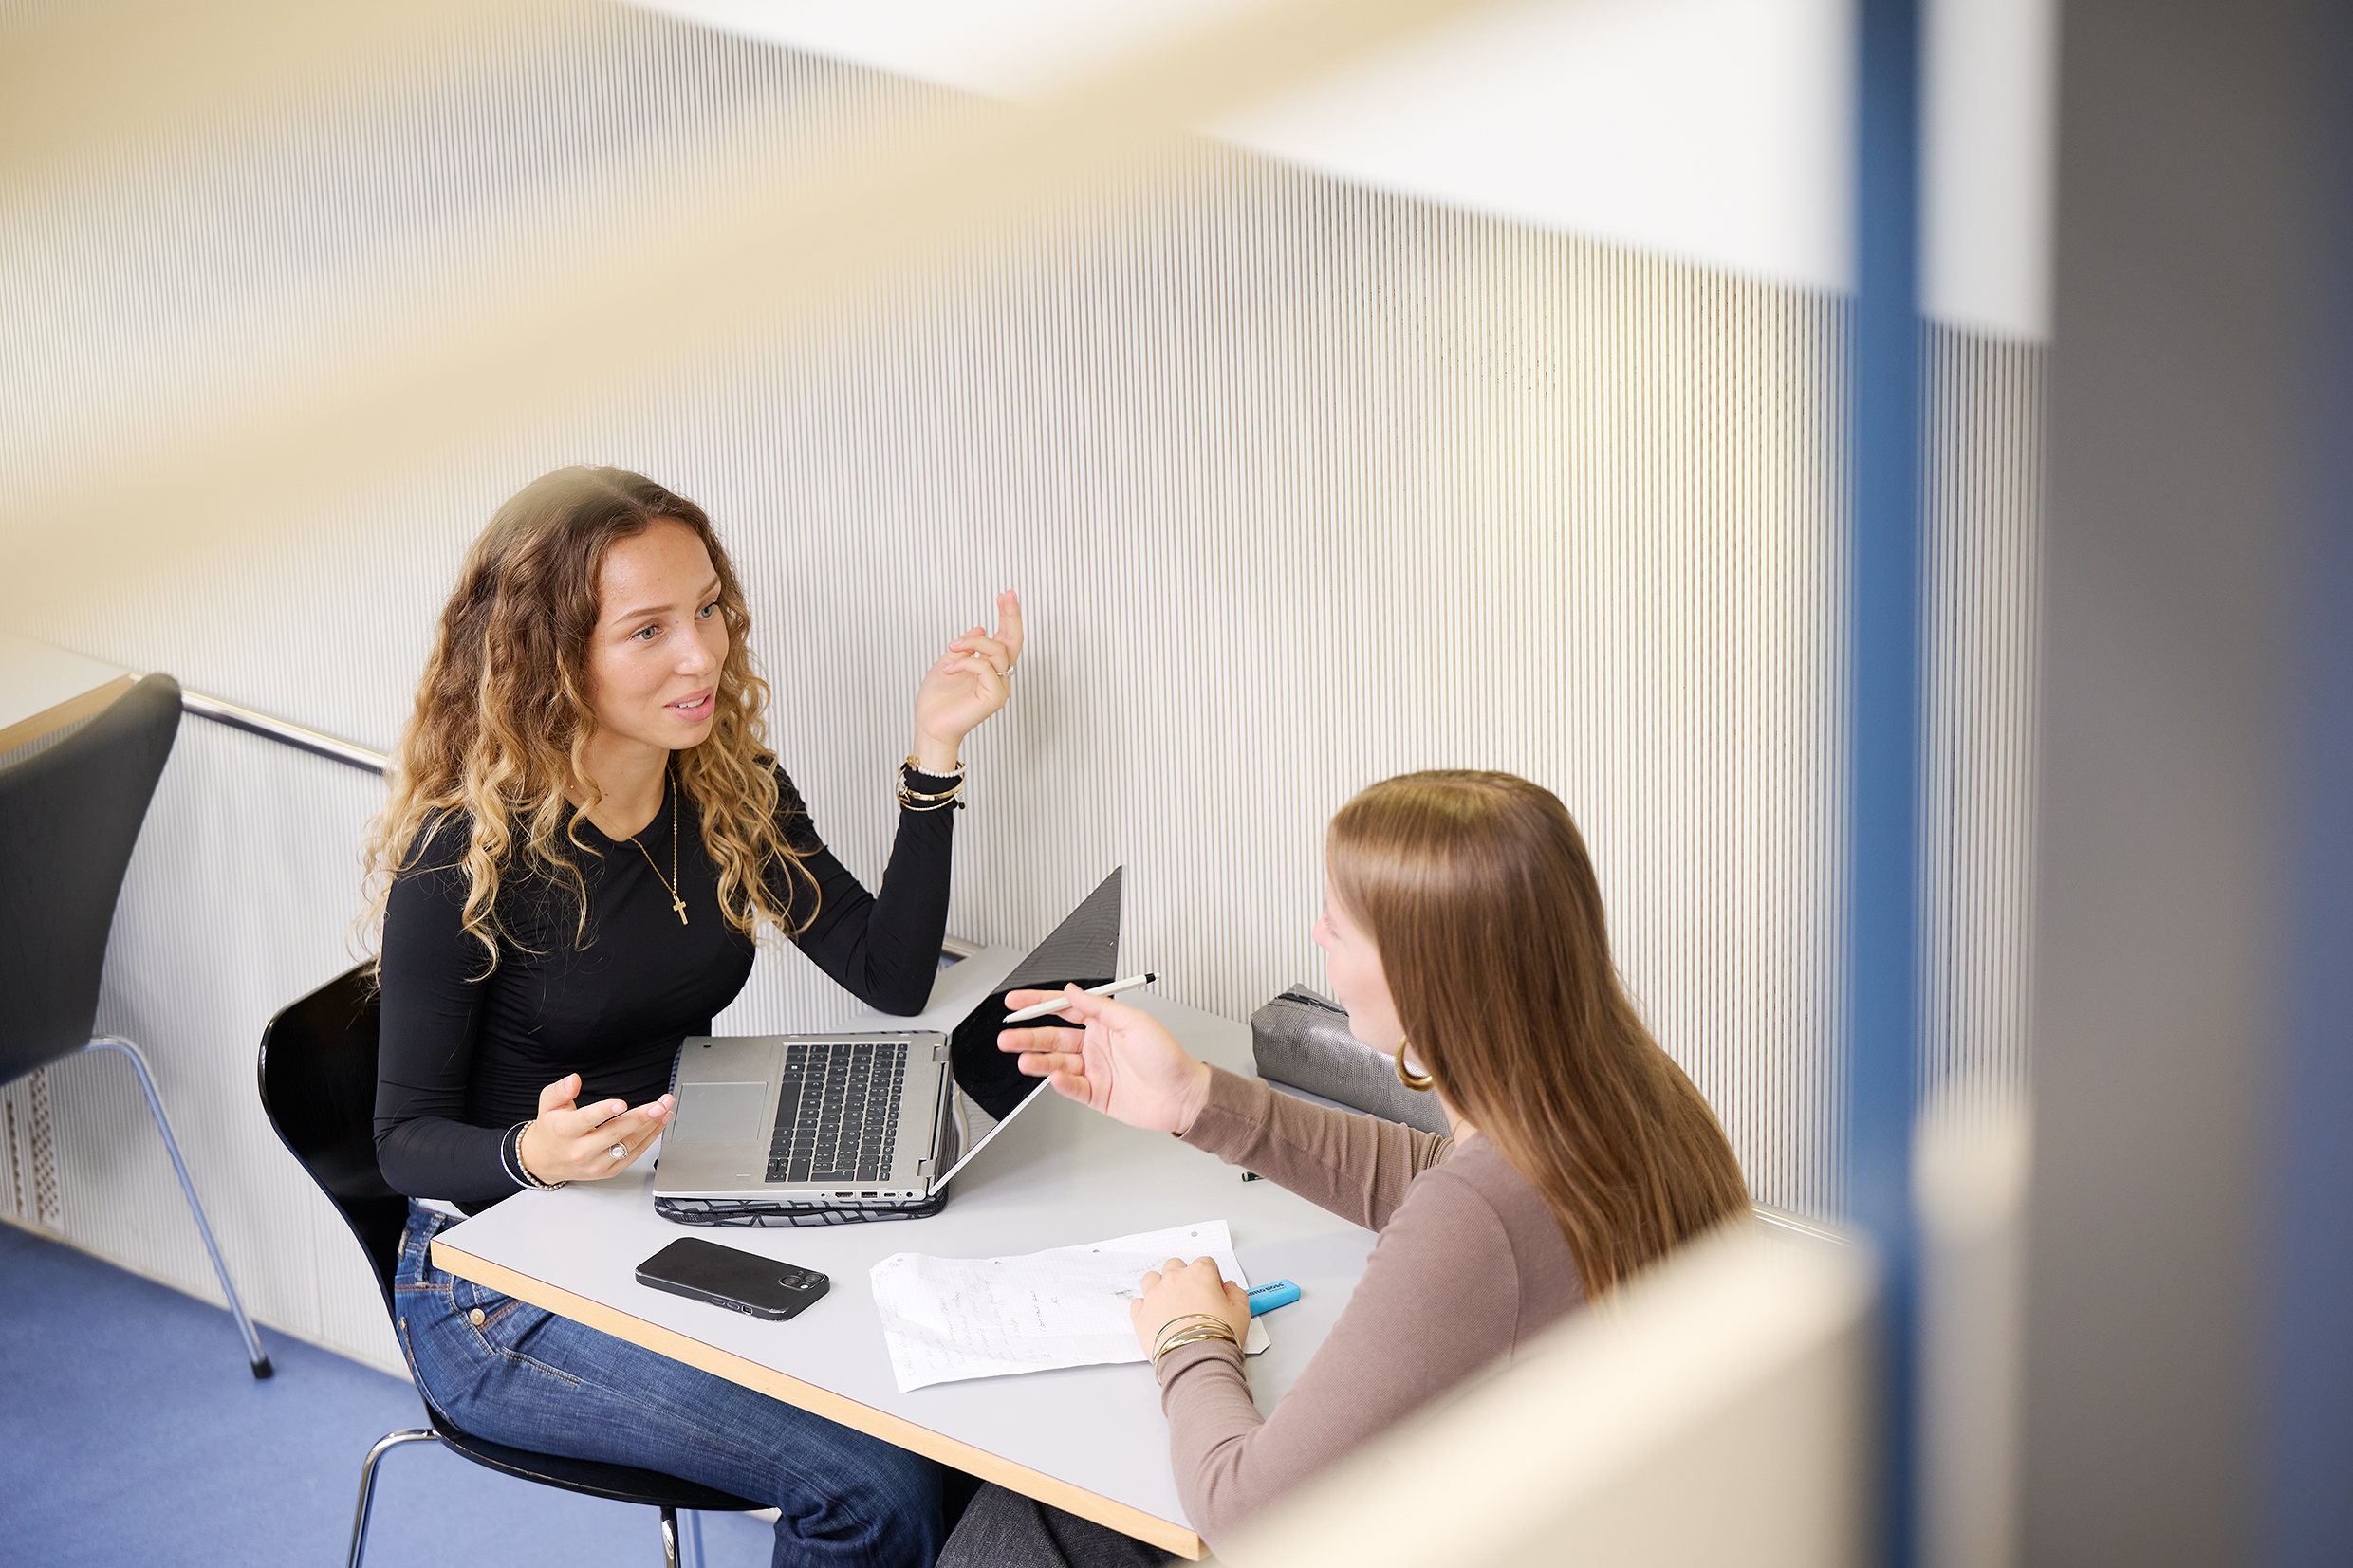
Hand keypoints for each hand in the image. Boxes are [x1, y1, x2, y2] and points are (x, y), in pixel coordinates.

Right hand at [516, 1073, 672, 1184]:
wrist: (545, 1160)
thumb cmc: (551, 1128)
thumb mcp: (547, 1104)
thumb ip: (560, 1090)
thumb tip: (574, 1080)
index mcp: (565, 1131)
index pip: (586, 1120)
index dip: (603, 1111)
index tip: (621, 1103)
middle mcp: (580, 1150)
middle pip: (614, 1133)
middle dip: (640, 1117)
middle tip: (659, 1104)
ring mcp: (595, 1164)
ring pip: (628, 1145)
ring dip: (651, 1126)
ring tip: (665, 1109)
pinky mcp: (608, 1171)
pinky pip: (633, 1155)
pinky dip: (649, 1139)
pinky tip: (659, 1123)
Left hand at [911, 589, 1023, 771]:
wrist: (930, 725)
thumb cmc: (937, 700)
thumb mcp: (949, 662)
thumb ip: (966, 647)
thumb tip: (980, 628)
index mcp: (989, 668)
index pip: (1005, 638)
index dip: (1007, 616)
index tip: (1005, 596)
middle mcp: (999, 677)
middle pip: (1012, 641)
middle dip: (1010, 615)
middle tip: (1007, 595)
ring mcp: (999, 687)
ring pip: (997, 651)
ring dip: (973, 644)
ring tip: (953, 648)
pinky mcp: (994, 698)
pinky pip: (985, 668)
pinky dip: (966, 663)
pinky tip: (949, 669)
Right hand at [998, 988, 1211, 1133]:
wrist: (1183, 1095)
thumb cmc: (1168, 1057)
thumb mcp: (1135, 1022)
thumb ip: (1099, 1006)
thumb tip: (1073, 992)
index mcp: (1104, 1023)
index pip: (1063, 1009)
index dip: (1038, 1004)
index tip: (1016, 1002)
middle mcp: (1096, 1044)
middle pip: (1053, 1036)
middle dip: (1027, 1035)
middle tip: (1007, 1036)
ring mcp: (1094, 1069)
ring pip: (1057, 1061)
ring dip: (1038, 1059)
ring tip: (1023, 1059)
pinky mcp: (1096, 1093)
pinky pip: (1071, 1086)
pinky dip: (1060, 1082)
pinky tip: (1053, 1077)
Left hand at [1129, 1256, 1250, 1357]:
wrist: (1197, 1359)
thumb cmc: (1219, 1336)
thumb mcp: (1241, 1312)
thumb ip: (1236, 1293)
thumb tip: (1229, 1288)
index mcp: (1200, 1273)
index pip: (1205, 1263)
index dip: (1211, 1277)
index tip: (1212, 1291)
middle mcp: (1175, 1279)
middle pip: (1175, 1266)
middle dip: (1182, 1278)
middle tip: (1190, 1297)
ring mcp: (1155, 1295)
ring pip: (1151, 1279)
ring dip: (1159, 1287)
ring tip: (1168, 1305)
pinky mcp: (1141, 1314)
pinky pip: (1138, 1303)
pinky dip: (1145, 1308)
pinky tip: (1156, 1319)